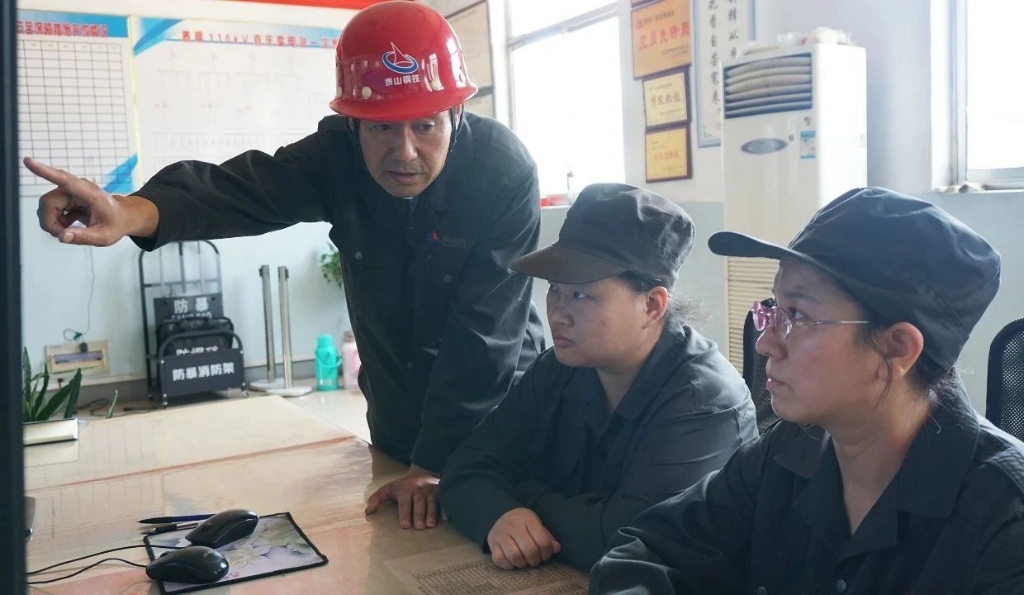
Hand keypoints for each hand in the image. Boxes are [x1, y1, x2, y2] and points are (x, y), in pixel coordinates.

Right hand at [25, 157, 157, 245]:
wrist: (121, 217)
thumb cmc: (115, 224)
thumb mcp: (104, 236)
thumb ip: (84, 237)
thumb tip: (62, 236)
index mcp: (90, 193)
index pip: (64, 180)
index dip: (45, 171)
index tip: (28, 161)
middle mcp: (77, 188)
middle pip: (47, 202)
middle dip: (50, 222)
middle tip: (63, 235)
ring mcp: (69, 192)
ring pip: (46, 207)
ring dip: (53, 222)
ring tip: (70, 230)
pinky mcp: (65, 197)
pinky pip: (49, 210)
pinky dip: (55, 221)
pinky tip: (69, 225)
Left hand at [365, 465, 442, 529]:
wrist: (422, 473)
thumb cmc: (402, 486)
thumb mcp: (388, 489)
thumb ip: (376, 499)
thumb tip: (367, 512)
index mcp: (405, 489)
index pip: (405, 501)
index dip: (404, 512)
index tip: (404, 525)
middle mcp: (419, 489)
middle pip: (419, 501)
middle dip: (419, 514)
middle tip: (419, 527)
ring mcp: (431, 490)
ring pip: (432, 501)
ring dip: (432, 513)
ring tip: (430, 525)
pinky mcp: (441, 492)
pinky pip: (444, 499)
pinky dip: (446, 508)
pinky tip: (446, 518)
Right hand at [486, 508, 560, 569]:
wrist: (500, 515)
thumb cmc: (523, 523)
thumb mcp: (537, 525)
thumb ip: (547, 537)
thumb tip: (557, 549)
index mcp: (527, 519)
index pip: (542, 541)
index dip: (547, 553)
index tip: (545, 555)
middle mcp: (512, 525)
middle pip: (529, 550)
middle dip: (535, 560)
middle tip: (535, 560)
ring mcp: (500, 534)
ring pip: (514, 556)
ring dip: (522, 564)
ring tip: (525, 562)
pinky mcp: (492, 543)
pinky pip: (499, 560)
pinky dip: (508, 565)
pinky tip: (513, 562)